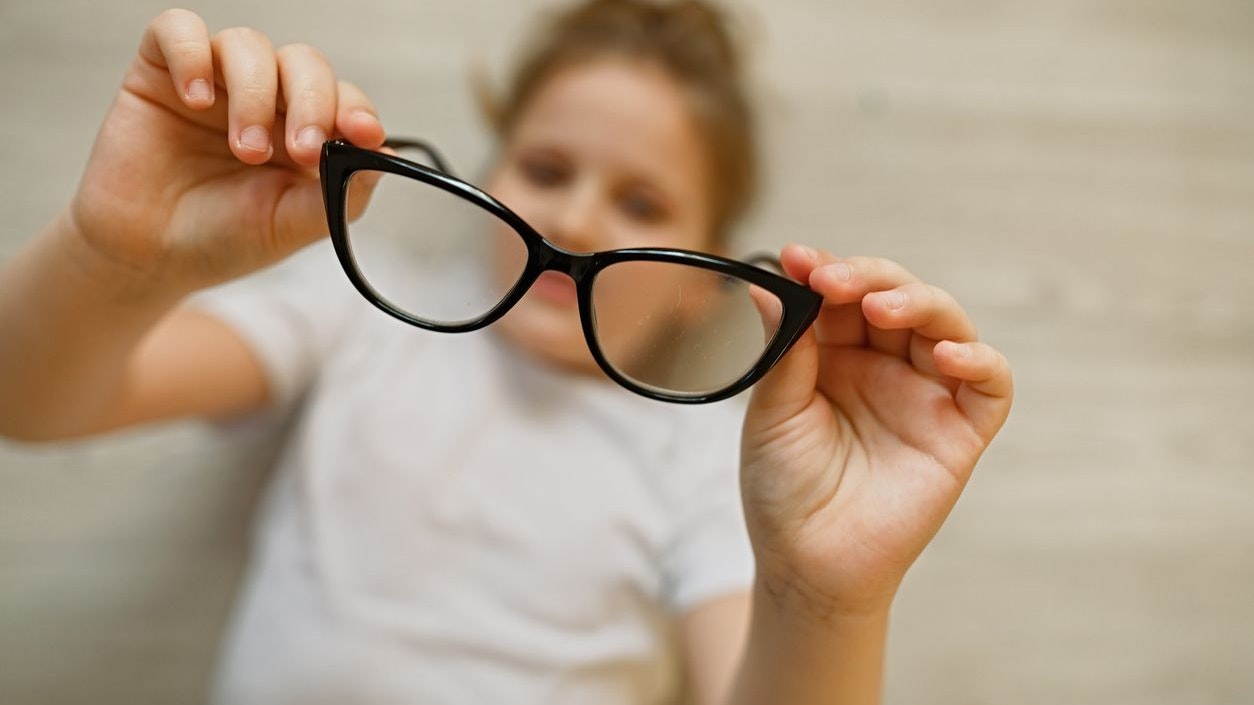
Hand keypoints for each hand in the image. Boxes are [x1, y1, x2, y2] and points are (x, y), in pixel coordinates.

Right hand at [68, 9, 383, 293]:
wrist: (147, 257)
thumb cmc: (223, 239)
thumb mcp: (290, 225)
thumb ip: (339, 194)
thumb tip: (387, 157)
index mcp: (305, 131)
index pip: (343, 98)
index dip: (356, 109)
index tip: (363, 133)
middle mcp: (266, 99)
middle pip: (305, 64)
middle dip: (312, 102)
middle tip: (301, 149)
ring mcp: (215, 81)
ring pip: (248, 44)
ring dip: (255, 93)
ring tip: (246, 149)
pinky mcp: (161, 72)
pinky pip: (179, 30)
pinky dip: (192, 55)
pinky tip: (196, 99)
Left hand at [740, 245, 1013, 619]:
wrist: (807, 565)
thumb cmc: (783, 491)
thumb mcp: (773, 413)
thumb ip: (784, 351)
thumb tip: (771, 284)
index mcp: (833, 355)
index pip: (842, 294)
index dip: (826, 270)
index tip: (797, 258)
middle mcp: (883, 365)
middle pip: (896, 296)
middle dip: (867, 277)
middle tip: (832, 279)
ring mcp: (924, 394)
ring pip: (944, 324)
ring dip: (918, 303)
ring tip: (879, 308)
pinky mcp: (960, 431)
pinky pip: (990, 385)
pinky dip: (979, 362)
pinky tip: (948, 354)